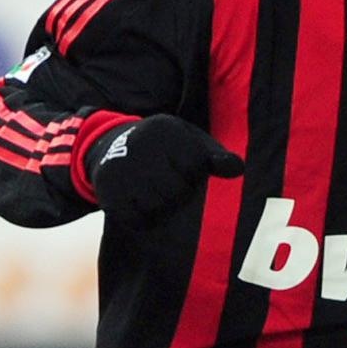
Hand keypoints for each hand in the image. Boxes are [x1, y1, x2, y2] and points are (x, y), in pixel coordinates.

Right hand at [81, 114, 242, 212]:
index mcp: (165, 130)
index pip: (194, 167)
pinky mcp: (108, 189)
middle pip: (177, 191)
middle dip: (179, 194)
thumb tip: (238, 168)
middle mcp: (140, 145)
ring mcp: (122, 168)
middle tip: (169, 185)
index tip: (184, 169)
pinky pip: (136, 218)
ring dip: (162, 207)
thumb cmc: (164, 148)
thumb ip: (215, 156)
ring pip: (157, 206)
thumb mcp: (190, 142)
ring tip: (155, 192)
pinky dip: (143, 217)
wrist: (111, 146)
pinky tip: (140, 202)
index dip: (194, 175)